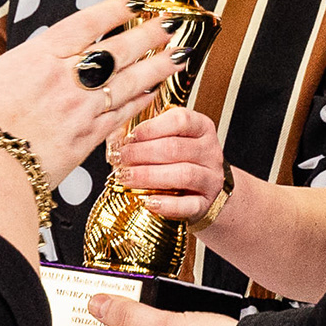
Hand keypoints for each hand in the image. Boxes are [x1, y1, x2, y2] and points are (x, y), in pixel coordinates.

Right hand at [0, 0, 177, 184]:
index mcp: (39, 57)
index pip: (86, 24)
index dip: (114, 11)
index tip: (134, 3)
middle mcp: (66, 79)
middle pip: (118, 50)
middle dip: (148, 35)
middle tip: (170, 25)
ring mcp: (81, 109)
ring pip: (129, 82)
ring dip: (157, 68)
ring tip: (178, 56)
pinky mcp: (87, 139)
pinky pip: (122, 115)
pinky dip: (140, 103)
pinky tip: (153, 94)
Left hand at [107, 107, 227, 221]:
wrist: (203, 192)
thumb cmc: (180, 161)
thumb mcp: (168, 140)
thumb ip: (147, 135)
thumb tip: (115, 138)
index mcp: (201, 128)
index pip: (181, 120)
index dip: (151, 128)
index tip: (130, 137)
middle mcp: (209, 151)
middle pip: (176, 148)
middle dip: (142, 153)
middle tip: (120, 158)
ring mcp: (211, 178)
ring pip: (183, 174)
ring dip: (149, 176)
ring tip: (126, 178)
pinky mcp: (206, 203)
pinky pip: (188, 205)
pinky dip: (166, 204)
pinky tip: (147, 202)